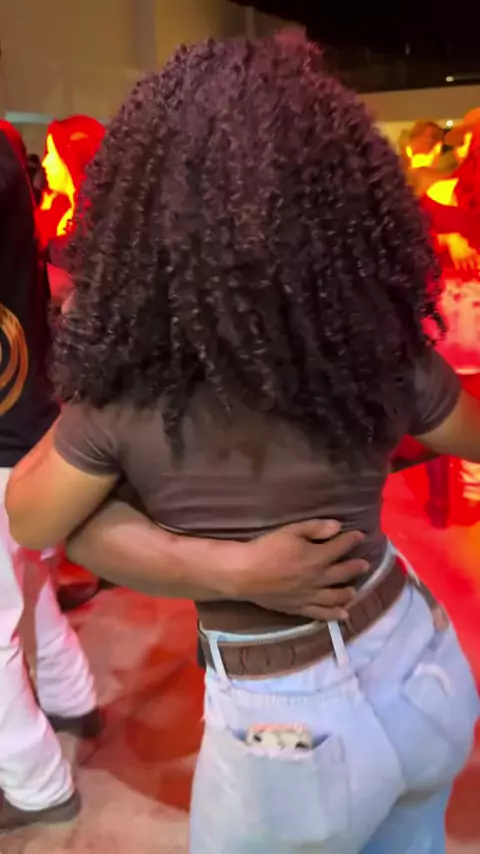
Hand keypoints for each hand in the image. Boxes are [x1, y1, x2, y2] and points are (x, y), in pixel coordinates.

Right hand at [236, 520, 368, 620]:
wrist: (245, 574)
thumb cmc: (267, 548)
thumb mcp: (290, 531)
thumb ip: (315, 529)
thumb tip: (337, 526)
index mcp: (317, 558)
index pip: (340, 547)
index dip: (351, 540)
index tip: (359, 536)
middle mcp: (318, 579)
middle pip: (342, 573)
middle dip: (355, 567)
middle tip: (364, 565)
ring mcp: (310, 596)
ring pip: (336, 597)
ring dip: (348, 593)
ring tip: (354, 591)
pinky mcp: (299, 608)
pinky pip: (321, 614)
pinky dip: (334, 614)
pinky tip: (342, 614)